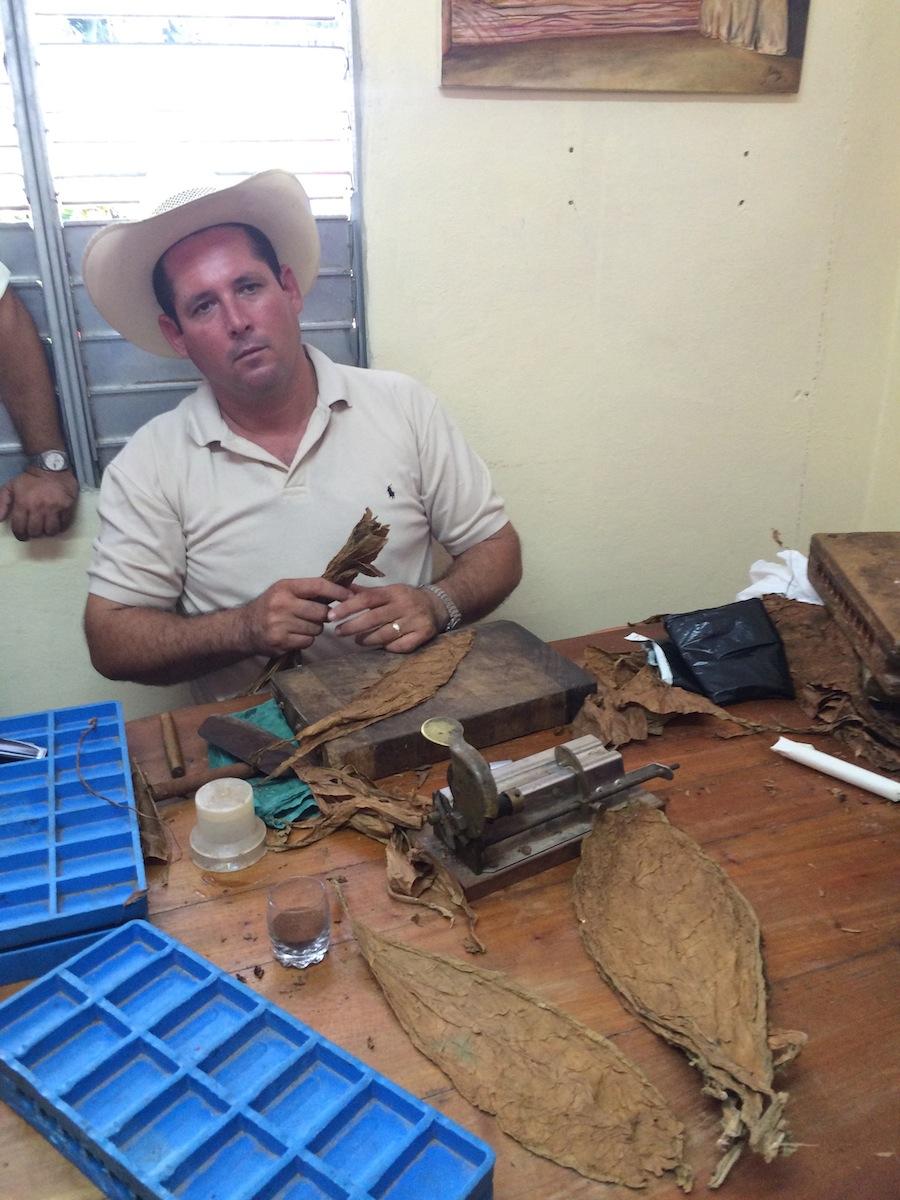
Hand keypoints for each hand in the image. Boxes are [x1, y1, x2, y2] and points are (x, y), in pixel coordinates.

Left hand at [0, 468, 77, 539]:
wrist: (52, 466)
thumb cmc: (30, 478)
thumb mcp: (11, 486)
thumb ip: (2, 502)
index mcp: (23, 503)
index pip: (20, 527)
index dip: (20, 535)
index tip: (23, 536)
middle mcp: (38, 507)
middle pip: (36, 531)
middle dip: (34, 533)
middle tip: (35, 530)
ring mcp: (54, 508)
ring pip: (51, 531)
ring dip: (47, 532)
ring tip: (46, 528)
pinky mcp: (67, 507)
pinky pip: (64, 524)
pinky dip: (60, 527)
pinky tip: (57, 524)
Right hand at [237, 577, 350, 655]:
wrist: (244, 628)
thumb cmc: (270, 606)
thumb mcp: (285, 591)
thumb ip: (309, 590)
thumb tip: (342, 590)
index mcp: (285, 587)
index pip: (318, 586)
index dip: (338, 591)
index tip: (350, 596)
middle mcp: (281, 604)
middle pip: (321, 612)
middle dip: (324, 615)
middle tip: (316, 615)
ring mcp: (279, 624)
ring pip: (316, 629)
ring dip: (314, 629)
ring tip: (301, 625)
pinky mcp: (279, 642)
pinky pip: (307, 641)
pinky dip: (306, 639)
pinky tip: (294, 635)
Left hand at [330, 583, 445, 652]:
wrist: (438, 606)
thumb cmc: (406, 599)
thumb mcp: (389, 591)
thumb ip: (366, 592)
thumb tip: (340, 589)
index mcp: (394, 592)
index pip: (367, 599)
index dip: (348, 608)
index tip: (332, 616)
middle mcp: (405, 605)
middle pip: (374, 618)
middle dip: (352, 626)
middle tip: (338, 632)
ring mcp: (415, 620)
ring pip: (385, 634)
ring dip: (367, 639)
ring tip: (357, 640)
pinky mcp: (424, 634)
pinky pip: (401, 646)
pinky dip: (388, 647)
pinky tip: (381, 646)